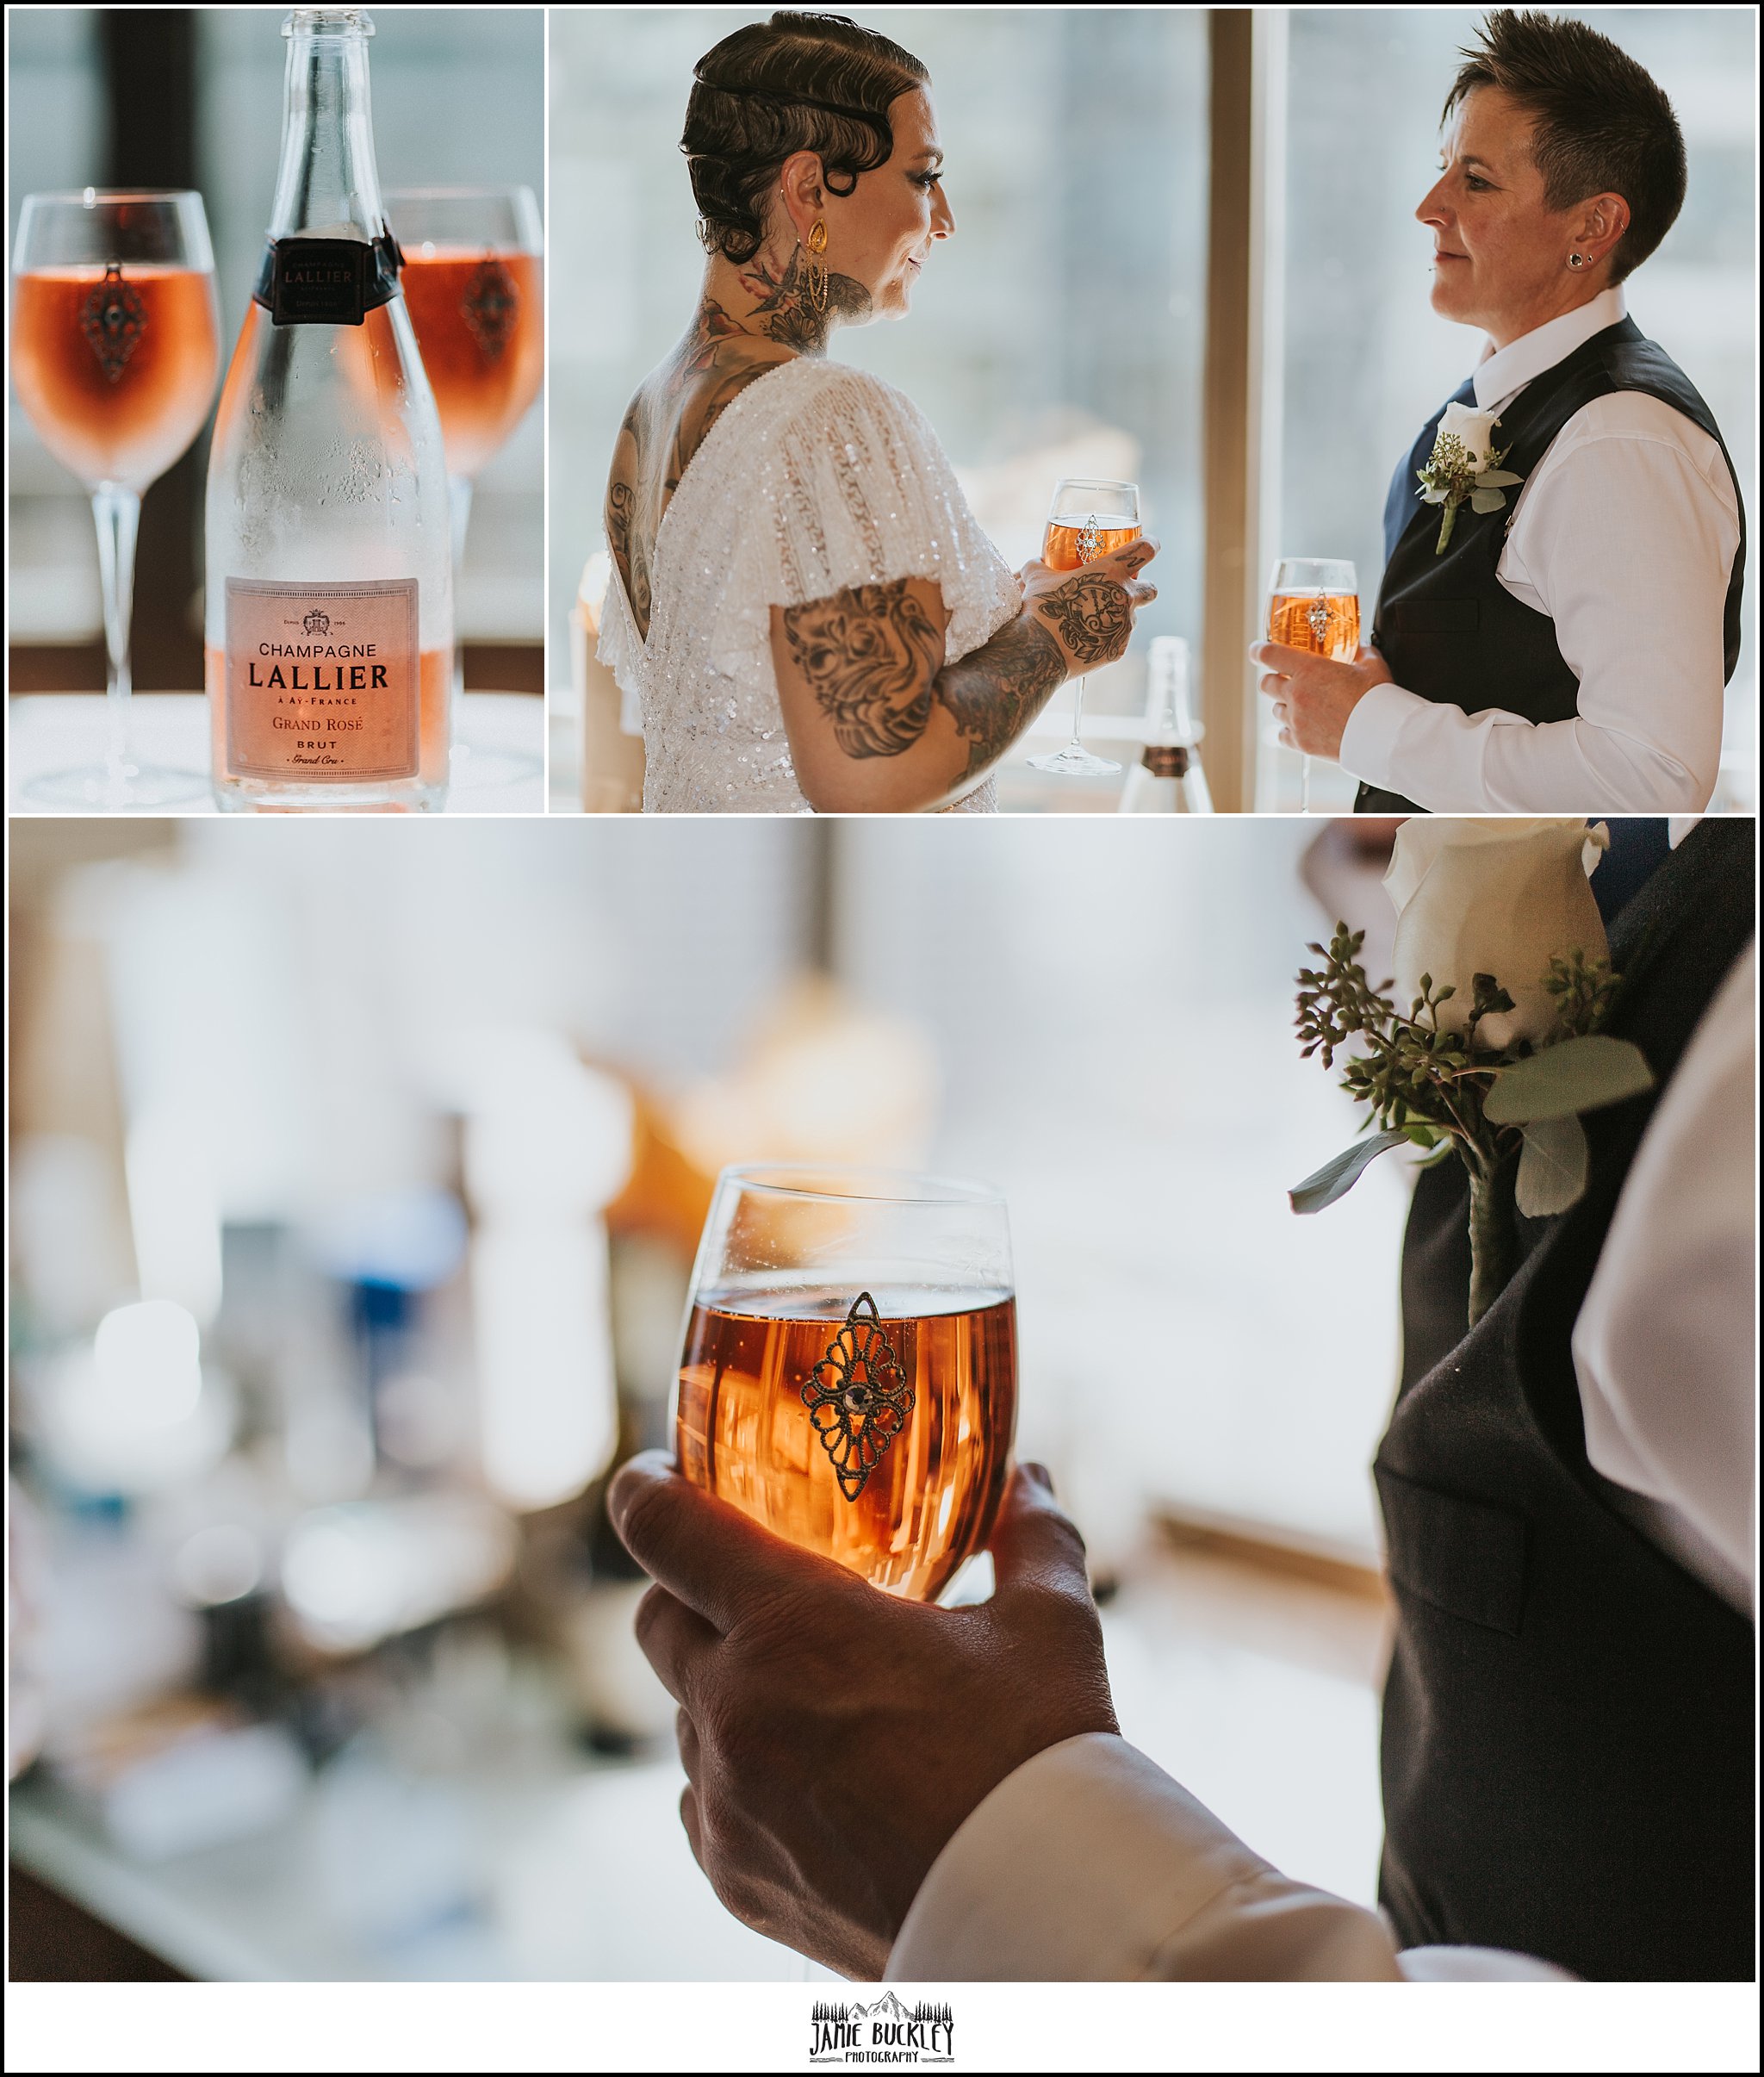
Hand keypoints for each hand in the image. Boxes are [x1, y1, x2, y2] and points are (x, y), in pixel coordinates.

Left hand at [608, 1454, 1117, 1979]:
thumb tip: (1027, 1477)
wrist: (1038, 1919)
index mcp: (792, 1624)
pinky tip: (807, 1777)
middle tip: (748, 1583)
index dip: (644, 1489)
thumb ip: (1030, 1535)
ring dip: (722, 1690)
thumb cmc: (1039, 1760)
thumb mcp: (1049, 1625)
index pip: (663, 1528)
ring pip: (683, 1715)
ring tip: (809, 1695)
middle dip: (688, 1590)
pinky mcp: (735, 1876)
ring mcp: (727, 1801)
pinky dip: (736, 1776)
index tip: (655, 1476)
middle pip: (655, 1619)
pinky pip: (702, 1803)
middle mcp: (735, 1707)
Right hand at [1021, 537, 1158, 678]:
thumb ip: (1041, 565)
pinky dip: (1106, 637)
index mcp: (1111, 571)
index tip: (1148, 546)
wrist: (1039, 652)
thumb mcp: (1037, 578)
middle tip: (1123, 590)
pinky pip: (1118, 639)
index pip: (1146, 549)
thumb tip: (1037, 562)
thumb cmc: (1040, 609)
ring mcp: (1124, 626)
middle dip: (1142, 588)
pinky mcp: (1118, 650)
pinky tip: (1086, 638)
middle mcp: (1125, 597)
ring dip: (1119, 615)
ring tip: (1092, 620)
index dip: (1150, 544)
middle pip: (1151, 589)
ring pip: (1132, 617)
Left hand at [1251, 641, 1391, 759]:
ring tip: (1304, 707)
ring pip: (1275, 710)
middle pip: (1265, 684)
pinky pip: (1282, 735)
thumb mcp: (1372, 665)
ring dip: (1284, 705)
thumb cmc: (1377, 699)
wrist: (1381, 735)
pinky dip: (1289, 730)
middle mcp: (1296, 694)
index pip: (1270, 655)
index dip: (1259, 651)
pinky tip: (1303, 727)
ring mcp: (1296, 720)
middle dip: (1272, 680)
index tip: (1256, 651)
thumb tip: (1358, 648)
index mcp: (1309, 669)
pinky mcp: (1300, 742)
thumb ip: (1360, 653)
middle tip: (1284, 681)